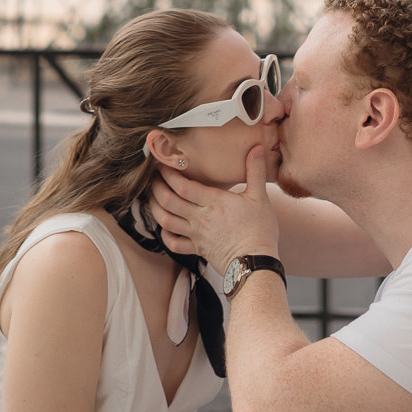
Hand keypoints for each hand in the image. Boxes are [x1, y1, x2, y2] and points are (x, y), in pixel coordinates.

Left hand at [151, 144, 279, 276]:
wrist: (255, 264)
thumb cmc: (259, 231)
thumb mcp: (260, 197)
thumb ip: (256, 171)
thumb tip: (257, 147)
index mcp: (213, 202)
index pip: (182, 186)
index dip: (168, 174)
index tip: (162, 164)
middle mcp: (199, 218)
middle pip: (168, 201)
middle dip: (156, 187)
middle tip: (152, 177)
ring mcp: (196, 235)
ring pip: (166, 221)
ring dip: (155, 208)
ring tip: (152, 197)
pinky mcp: (198, 250)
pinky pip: (174, 244)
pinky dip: (164, 235)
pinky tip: (164, 227)